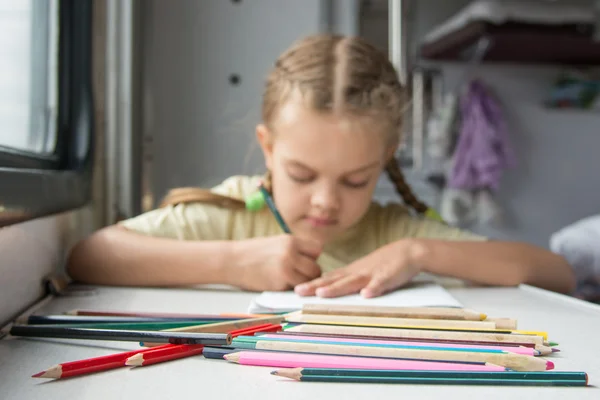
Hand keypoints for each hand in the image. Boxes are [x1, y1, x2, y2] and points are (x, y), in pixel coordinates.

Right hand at [230, 235, 322, 291]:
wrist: (231, 261)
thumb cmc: (252, 252)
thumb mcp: (276, 242)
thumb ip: (293, 248)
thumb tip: (311, 258)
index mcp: (290, 240)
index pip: (317, 249)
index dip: (312, 257)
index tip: (304, 261)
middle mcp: (290, 253)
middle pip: (316, 267)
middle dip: (310, 272)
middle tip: (299, 274)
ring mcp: (285, 268)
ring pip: (309, 280)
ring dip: (303, 282)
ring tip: (291, 280)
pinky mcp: (279, 283)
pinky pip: (295, 288)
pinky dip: (291, 288)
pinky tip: (280, 284)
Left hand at [294, 240, 422, 297]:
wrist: (408, 251)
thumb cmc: (384, 263)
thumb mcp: (362, 271)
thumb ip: (347, 280)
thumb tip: (329, 288)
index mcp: (351, 272)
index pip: (328, 279)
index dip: (312, 284)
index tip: (295, 290)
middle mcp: (358, 272)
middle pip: (334, 280)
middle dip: (316, 286)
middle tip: (298, 291)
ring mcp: (372, 274)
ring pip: (352, 281)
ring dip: (337, 287)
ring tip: (322, 293)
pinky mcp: (389, 276)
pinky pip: (381, 283)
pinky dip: (374, 288)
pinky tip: (366, 295)